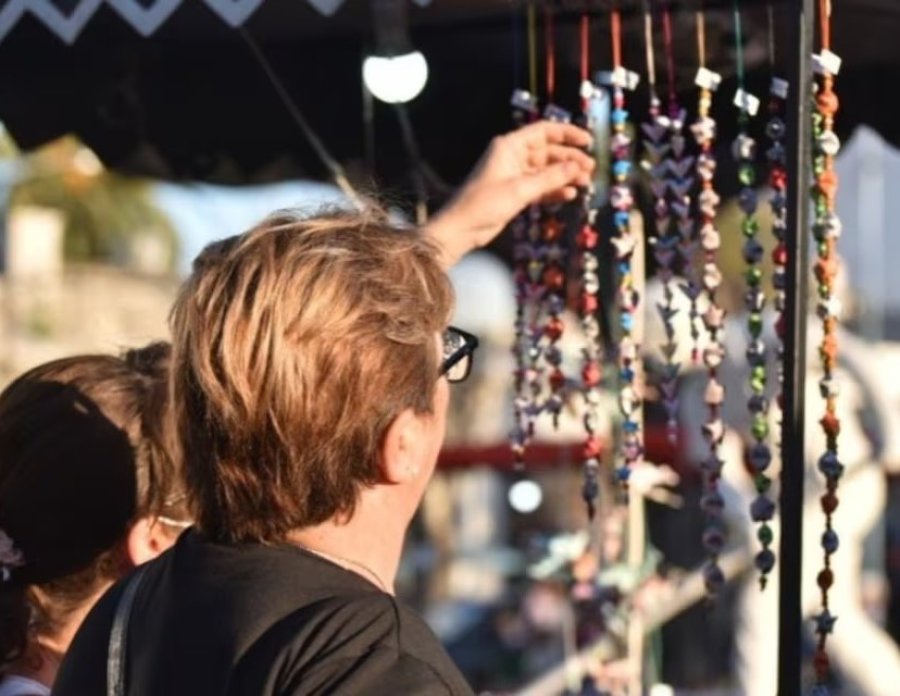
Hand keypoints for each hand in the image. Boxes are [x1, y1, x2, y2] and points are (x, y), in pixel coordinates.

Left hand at [424, 121, 594, 266]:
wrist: (462, 228)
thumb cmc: (485, 203)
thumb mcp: (520, 189)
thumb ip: (550, 178)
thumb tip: (577, 167)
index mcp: (510, 146)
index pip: (543, 132)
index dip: (567, 134)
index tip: (587, 141)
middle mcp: (513, 156)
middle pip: (548, 152)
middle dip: (569, 159)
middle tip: (590, 169)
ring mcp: (514, 175)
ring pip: (545, 171)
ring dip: (564, 176)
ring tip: (585, 182)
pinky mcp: (515, 193)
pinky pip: (539, 187)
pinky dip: (553, 190)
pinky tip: (569, 195)